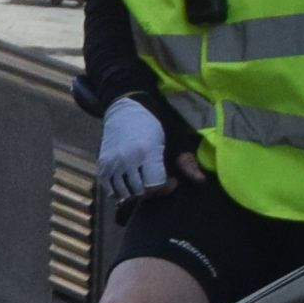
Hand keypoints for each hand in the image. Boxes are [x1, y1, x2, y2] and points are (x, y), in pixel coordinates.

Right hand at [97, 92, 175, 208]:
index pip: (154, 185)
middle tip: (158, 180)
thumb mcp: (174, 139)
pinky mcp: (102, 165)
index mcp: (147, 152)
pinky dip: (120, 191)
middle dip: (152, 190)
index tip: (172, 179)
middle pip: (140, 191)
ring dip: (137, 192)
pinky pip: (110, 190)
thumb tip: (201, 180)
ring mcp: (112, 163)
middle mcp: (127, 160)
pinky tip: (130, 183)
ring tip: (144, 181)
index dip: (165, 187)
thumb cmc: (153, 124)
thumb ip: (186, 161)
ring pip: (124, 193)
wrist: (125, 110)